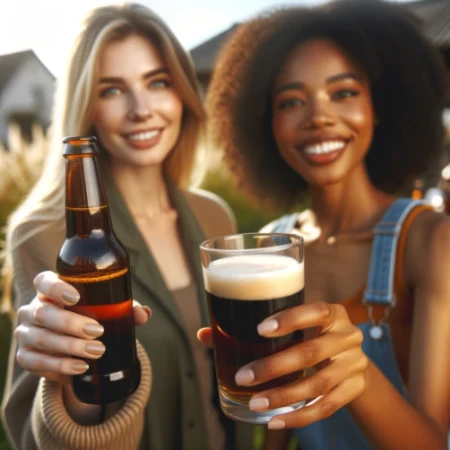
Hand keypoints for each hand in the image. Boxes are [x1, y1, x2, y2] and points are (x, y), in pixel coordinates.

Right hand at [15, 271, 151, 384]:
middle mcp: (33, 309)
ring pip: (41, 338)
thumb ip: (125, 309)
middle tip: (98, 331)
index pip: (44, 282)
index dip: (56, 288)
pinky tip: (80, 367)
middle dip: (70, 323)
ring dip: (69, 346)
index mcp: (49, 290)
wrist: (72, 347)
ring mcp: (25, 333)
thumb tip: (144, 314)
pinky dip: (60, 366)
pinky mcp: (25, 356)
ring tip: (96, 351)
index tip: (77, 298)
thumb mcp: (106, 310)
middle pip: (43, 313)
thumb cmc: (89, 317)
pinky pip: (37, 362)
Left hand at [233, 301, 367, 428]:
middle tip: (243, 377)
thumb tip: (204, 333)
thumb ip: (254, 330)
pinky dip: (300, 416)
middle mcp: (347, 336)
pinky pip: (327, 407)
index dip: (289, 320)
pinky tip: (276, 421)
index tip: (260, 329)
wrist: (352, 358)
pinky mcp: (354, 389)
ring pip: (318, 384)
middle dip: (274, 367)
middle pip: (311, 353)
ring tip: (255, 403)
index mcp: (332, 313)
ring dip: (283, 396)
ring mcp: (354, 364)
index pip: (315, 311)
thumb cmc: (311, 335)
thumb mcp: (295, 326)